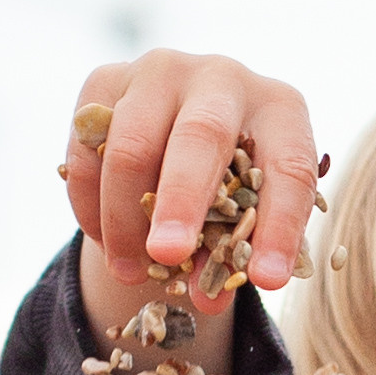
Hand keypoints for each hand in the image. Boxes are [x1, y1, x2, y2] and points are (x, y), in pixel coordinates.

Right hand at [61, 49, 320, 309]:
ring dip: (124, 216)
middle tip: (167, 255)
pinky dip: (90, 201)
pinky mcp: (107, 80)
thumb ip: (231, 257)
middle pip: (201, 136)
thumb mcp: (246, 218)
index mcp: (279, 108)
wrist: (177, 133)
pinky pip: (87, 146)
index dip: (279, 227)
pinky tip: (103, 239)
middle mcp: (222, 78)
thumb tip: (207, 303)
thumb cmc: (231, 184)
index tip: (266, 281)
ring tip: (129, 272)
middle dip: (181, 201)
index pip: (288, 167)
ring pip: (132, 144)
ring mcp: (160, 72)